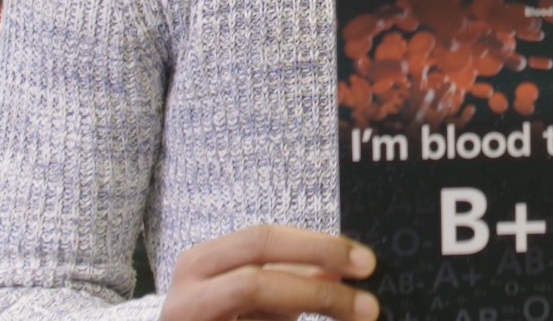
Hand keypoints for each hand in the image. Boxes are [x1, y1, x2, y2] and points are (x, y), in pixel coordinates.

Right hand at [161, 225, 378, 320]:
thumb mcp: (258, 292)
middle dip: (318, 290)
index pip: (264, 239)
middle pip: (257, 278)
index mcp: (203, 261)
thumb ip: (294, 278)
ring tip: (355, 317)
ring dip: (311, 305)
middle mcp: (186, 293)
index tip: (365, 262)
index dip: (318, 247)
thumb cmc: (222, 317)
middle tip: (366, 304)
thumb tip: (345, 267)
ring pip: (253, 299)